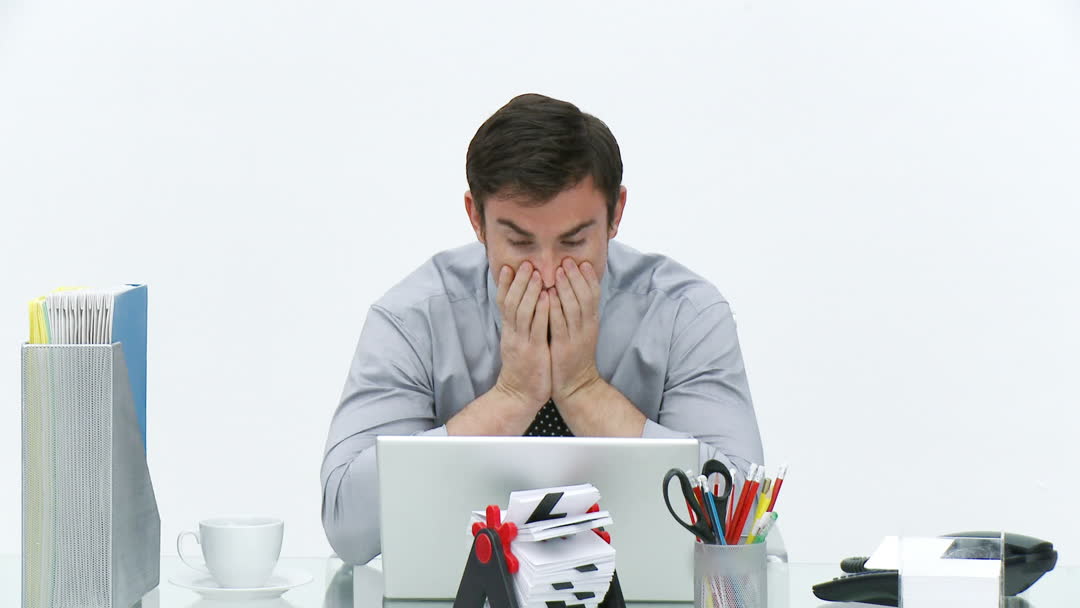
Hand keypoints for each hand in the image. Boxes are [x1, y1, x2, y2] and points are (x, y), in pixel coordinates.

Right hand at [494, 261, 551, 409]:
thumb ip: (518, 327)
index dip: (507, 285)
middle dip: (519, 282)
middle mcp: (513, 333)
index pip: (504, 303)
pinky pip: (537, 328)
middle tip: (525, 263)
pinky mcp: (534, 351)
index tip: (509, 266)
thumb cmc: (522, 369)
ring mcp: (522, 342)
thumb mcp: (516, 344)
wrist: (517, 396)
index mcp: (509, 331)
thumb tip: (521, 308)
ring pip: (523, 311)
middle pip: (512, 302)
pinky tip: (547, 297)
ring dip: (530, 291)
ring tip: (536, 273)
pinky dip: (542, 311)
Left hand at [549, 258, 602, 402]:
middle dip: (576, 277)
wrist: (578, 385)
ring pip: (574, 308)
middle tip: (568, 260)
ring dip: (566, 288)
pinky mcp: (564, 347)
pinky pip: (560, 325)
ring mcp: (576, 337)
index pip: (593, 295)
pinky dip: (554, 309)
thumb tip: (572, 291)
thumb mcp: (581, 332)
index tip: (582, 262)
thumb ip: (578, 313)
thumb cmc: (575, 356)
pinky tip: (547, 297)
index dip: (588, 278)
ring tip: (559, 272)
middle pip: (584, 297)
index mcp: (591, 322)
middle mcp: (586, 327)